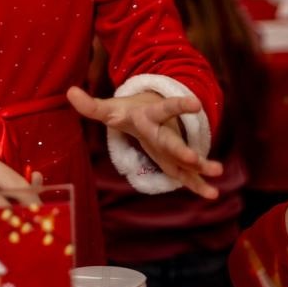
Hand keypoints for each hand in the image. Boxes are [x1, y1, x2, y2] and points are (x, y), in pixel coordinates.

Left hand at [67, 85, 221, 198]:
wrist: (148, 111)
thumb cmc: (127, 112)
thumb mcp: (108, 109)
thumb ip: (90, 105)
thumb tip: (69, 92)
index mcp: (149, 116)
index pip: (163, 109)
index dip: (178, 106)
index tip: (195, 103)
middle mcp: (164, 132)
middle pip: (172, 141)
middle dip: (183, 150)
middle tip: (195, 157)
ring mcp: (172, 147)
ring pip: (187, 159)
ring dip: (201, 166)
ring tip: (217, 172)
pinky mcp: (175, 162)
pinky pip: (188, 175)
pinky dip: (198, 184)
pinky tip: (212, 195)